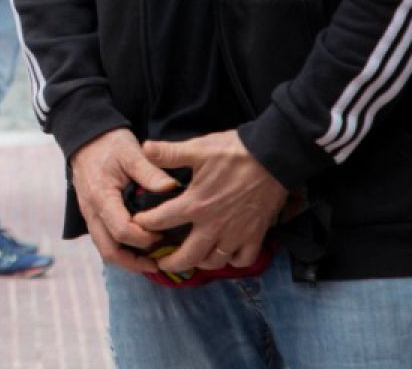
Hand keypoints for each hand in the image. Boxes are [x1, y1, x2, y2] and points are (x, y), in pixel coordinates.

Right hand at [70, 127, 176, 273]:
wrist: (87, 137)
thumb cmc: (110, 144)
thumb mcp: (132, 152)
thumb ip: (150, 172)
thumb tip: (172, 189)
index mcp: (101, 197)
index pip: (122, 230)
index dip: (145, 238)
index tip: (164, 234)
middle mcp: (91, 212)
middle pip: (109, 250)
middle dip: (134, 262)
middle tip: (159, 263)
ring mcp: (90, 216)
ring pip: (105, 249)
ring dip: (127, 260)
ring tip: (151, 262)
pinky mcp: (93, 216)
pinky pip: (104, 240)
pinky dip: (121, 250)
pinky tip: (139, 249)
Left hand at [131, 130, 287, 273]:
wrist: (274, 157)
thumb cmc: (235, 152)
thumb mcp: (198, 148)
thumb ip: (170, 152)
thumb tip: (145, 147)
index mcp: (195, 204)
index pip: (161, 221)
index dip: (144, 224)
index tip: (138, 225)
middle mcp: (214, 225)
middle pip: (188, 256)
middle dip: (171, 262)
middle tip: (161, 262)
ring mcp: (236, 234)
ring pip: (214, 262)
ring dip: (200, 263)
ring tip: (192, 258)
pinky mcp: (256, 235)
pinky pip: (242, 260)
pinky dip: (232, 261)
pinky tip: (225, 254)